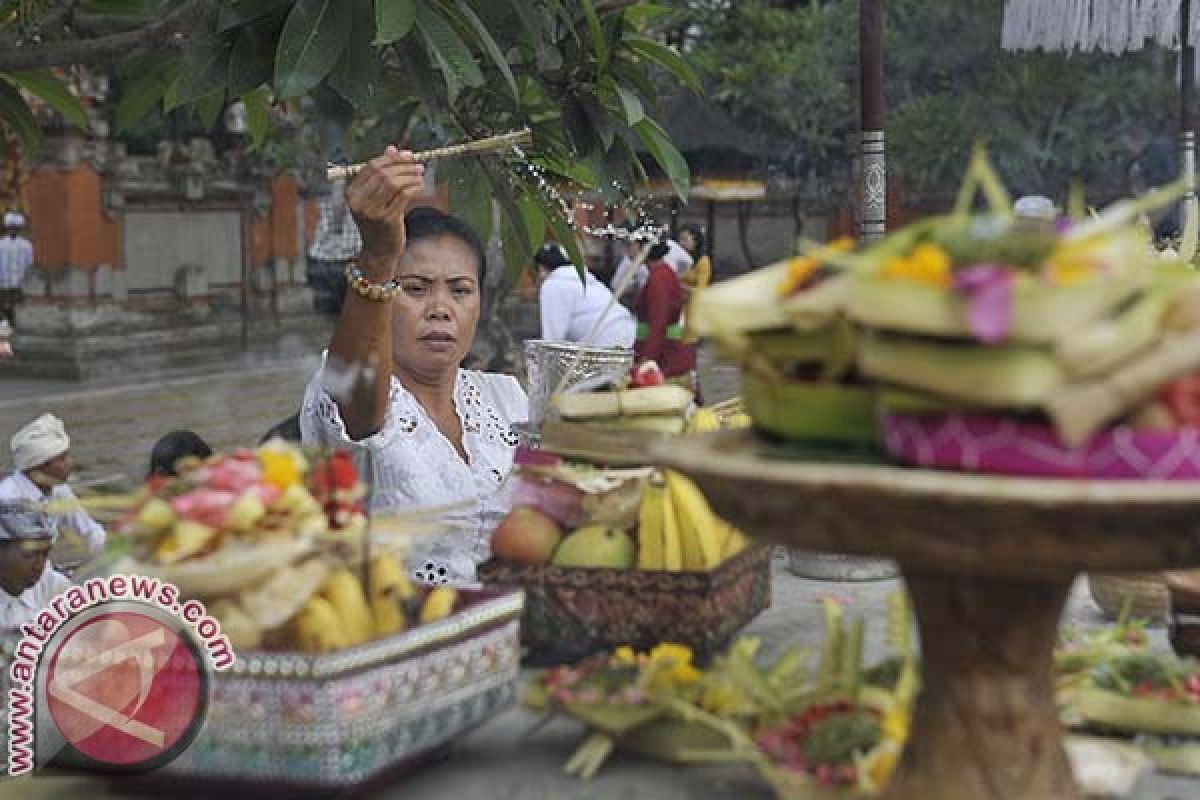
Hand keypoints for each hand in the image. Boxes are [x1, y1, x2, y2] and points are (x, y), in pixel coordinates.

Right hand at [345, 146, 424, 270]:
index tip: (408, 155)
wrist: (378, 252)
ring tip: (420, 174)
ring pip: (394, 183)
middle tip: (418, 164)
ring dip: (410, 176)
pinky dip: (413, 187)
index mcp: (351, 193)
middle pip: (383, 173)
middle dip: (403, 166)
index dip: (391, 159)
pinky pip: (403, 196)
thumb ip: (382, 174)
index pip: (371, 167)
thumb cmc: (378, 222)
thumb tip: (392, 148)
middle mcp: (358, 201)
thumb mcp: (376, 197)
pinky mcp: (386, 220)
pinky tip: (420, 186)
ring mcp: (371, 211)